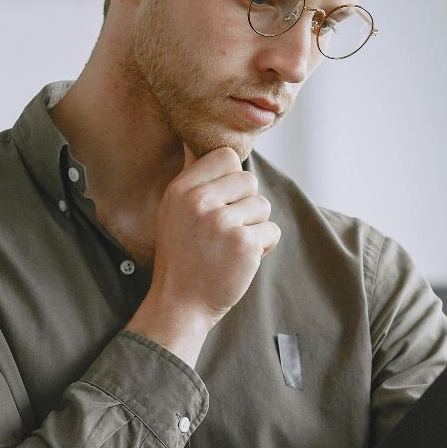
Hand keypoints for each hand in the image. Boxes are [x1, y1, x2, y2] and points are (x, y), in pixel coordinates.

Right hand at [127, 145, 279, 361]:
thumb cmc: (183, 256)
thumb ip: (193, 178)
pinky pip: (272, 231)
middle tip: (225, 231)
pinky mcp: (244, 243)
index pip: (226, 157)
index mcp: (181, 189)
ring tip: (230, 247)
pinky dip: (263, 247)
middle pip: (249, 180)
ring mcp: (222, 222)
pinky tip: (241, 260)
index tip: (222, 203)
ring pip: (263, 206)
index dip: (232, 179)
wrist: (180, 304)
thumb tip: (201, 143)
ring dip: (255, 228)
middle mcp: (199, 201)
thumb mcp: (174, 210)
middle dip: (246, 205)